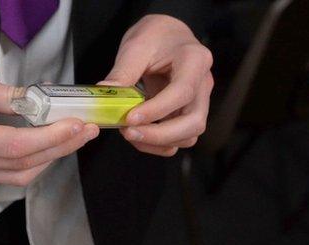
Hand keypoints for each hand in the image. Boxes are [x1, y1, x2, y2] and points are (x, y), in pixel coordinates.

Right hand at [0, 66, 99, 185]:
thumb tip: (41, 104)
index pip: (17, 145)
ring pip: (19, 176)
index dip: (52, 137)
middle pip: (23, 164)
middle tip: (86, 130)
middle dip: (61, 148)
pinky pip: (7, 176)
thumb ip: (8, 96)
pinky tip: (47, 147)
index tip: (77, 124)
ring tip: (73, 138)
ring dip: (50, 159)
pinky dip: (32, 163)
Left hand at [101, 14, 213, 156]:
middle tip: (128, 132)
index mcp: (195, 60)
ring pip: (189, 135)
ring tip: (129, 133)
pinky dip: (159, 144)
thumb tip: (106, 95)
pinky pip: (179, 138)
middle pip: (194, 122)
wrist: (166, 36)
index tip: (130, 118)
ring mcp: (198, 101)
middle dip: (161, 135)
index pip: (182, 92)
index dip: (157, 110)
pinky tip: (138, 136)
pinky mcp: (186, 113)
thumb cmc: (155, 36)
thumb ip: (122, 72)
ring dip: (159, 142)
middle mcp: (203, 83)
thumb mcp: (135, 46)